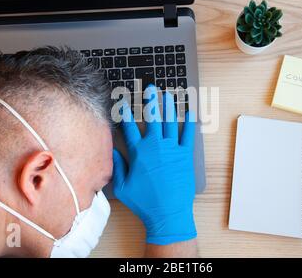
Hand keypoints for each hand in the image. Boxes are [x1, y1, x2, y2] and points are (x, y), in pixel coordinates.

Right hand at [112, 85, 196, 245]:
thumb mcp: (122, 186)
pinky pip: (188, 135)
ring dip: (169, 107)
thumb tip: (111, 151)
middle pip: (152, 118)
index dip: (126, 113)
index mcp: (139, 153)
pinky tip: (190, 111)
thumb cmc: (144, 202)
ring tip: (168, 94)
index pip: (129, 127)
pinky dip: (189, 123)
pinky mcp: (185, 155)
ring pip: (170, 122)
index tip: (125, 102)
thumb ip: (117, 166)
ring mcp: (172, 149)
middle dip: (151, 101)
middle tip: (151, 88)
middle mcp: (155, 146)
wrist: (168, 212)